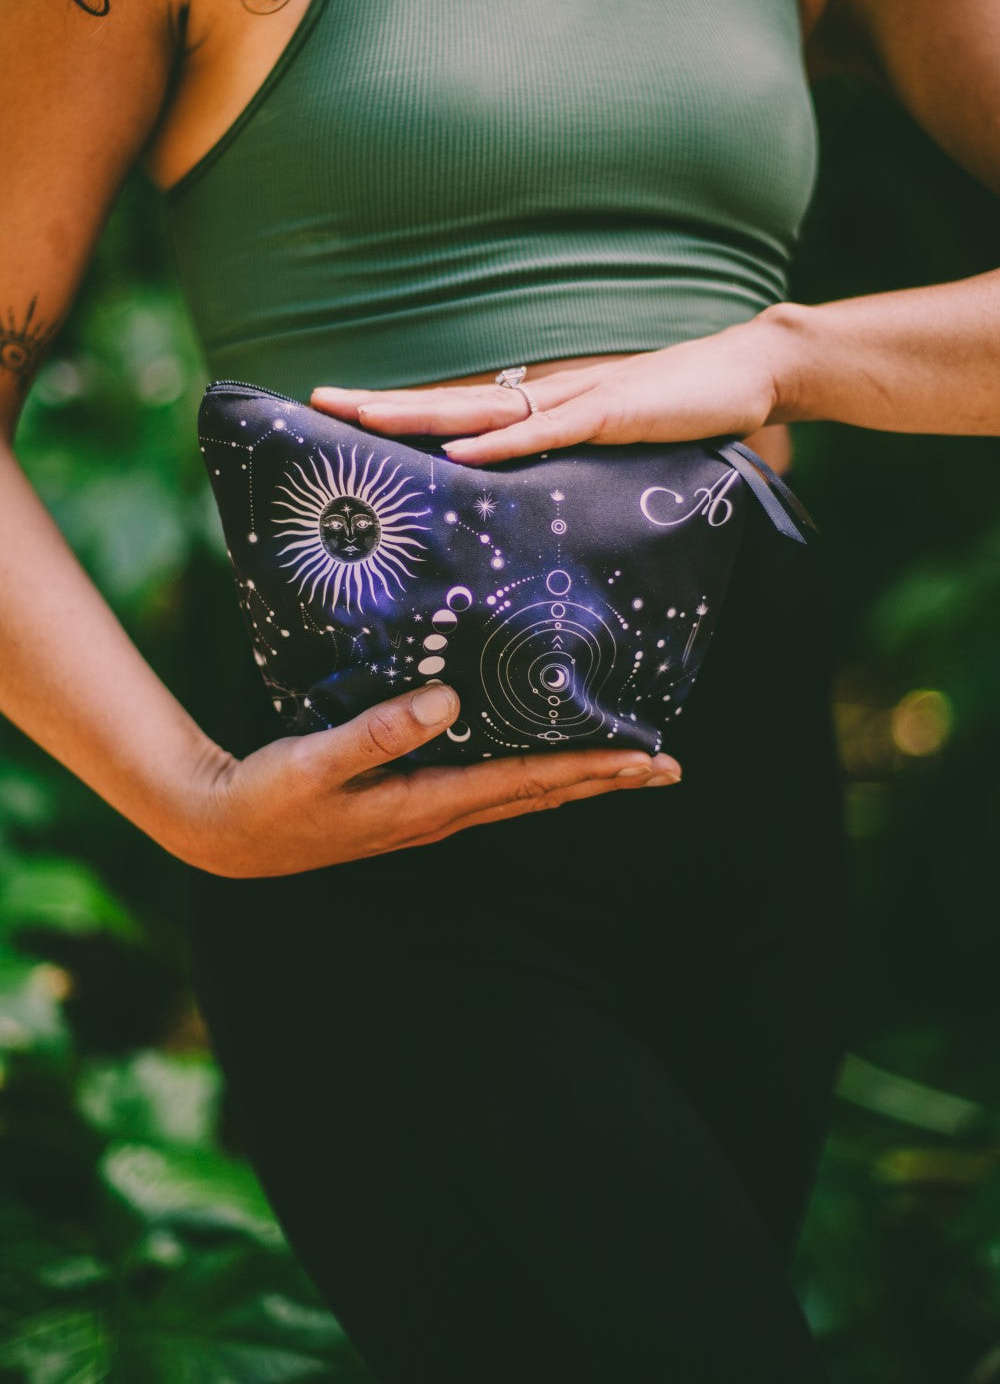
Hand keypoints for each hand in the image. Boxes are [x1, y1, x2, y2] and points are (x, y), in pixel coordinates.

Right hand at [175, 684, 680, 877]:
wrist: (227, 834)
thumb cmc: (269, 798)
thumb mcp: (314, 762)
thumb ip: (378, 732)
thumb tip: (448, 699)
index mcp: (427, 803)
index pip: (529, 781)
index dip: (592, 767)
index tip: (648, 757)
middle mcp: (440, 814)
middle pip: (542, 794)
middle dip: (607, 778)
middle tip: (668, 765)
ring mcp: (428, 814)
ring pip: (523, 795)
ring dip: (578, 780)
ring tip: (627, 764)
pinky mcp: (411, 805)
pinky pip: (492, 788)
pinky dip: (534, 775)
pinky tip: (543, 761)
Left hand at [310, 310, 797, 462]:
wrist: (745, 372)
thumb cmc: (678, 410)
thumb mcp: (609, 444)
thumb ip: (569, 462)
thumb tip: (530, 490)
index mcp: (539, 404)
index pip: (455, 407)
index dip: (398, 411)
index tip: (342, 416)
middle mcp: (543, 396)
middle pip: (446, 401)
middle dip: (381, 405)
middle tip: (318, 403)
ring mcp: (574, 401)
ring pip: (480, 410)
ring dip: (419, 415)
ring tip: (362, 419)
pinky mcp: (610, 415)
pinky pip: (546, 431)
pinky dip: (500, 443)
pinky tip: (457, 450)